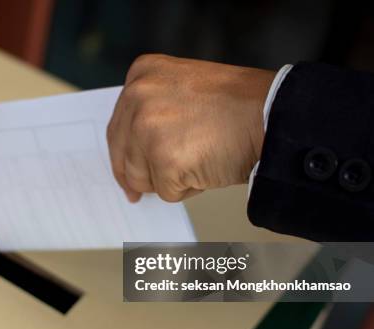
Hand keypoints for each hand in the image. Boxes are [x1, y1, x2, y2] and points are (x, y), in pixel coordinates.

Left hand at [107, 54, 274, 201]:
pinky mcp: (164, 159)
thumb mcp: (182, 89)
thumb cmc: (238, 105)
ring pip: (141, 177)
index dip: (124, 154)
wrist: (273, 114)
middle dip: (137, 175)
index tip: (126, 170)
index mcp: (141, 74)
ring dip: (167, 179)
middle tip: (137, 192)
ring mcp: (148, 128)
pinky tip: (206, 167)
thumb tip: (132, 152)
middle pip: (123, 155)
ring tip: (198, 159)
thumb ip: (153, 111)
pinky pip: (166, 192)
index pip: (117, 127)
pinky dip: (187, 189)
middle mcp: (138, 96)